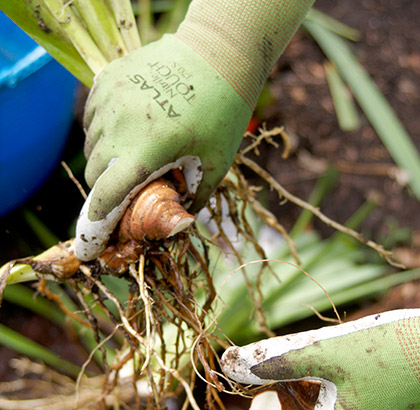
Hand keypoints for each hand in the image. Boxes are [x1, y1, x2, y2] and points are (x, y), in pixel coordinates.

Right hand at [75, 34, 250, 259]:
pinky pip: (93, 118)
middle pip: (95, 173)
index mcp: (146, 148)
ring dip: (108, 159)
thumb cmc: (223, 113)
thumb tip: (176, 226)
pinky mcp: (106, 79)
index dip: (98, 220)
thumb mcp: (215, 164)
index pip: (106, 194)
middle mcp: (119, 123)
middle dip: (110, 188)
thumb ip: (193, 200)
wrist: (218, 55)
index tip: (92, 239)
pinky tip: (133, 126)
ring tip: (140, 151)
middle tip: (135, 187)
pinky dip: (105, 131)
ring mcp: (109, 98)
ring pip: (92, 146)